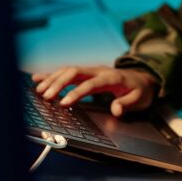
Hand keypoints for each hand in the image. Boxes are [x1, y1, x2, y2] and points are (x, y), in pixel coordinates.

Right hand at [31, 66, 159, 116]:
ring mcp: (92, 70)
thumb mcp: (139, 99)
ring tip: (39, 90)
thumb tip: (116, 110)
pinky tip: (39, 78)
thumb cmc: (140, 90)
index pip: (91, 84)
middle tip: (46, 96)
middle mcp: (100, 71)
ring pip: (69, 70)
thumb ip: (127, 104)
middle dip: (59, 83)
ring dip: (53, 79)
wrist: (143, 78)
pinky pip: (68, 71)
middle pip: (76, 72)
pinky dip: (53, 74)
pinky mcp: (87, 73)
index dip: (76, 93)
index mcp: (112, 77)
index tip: (63, 103)